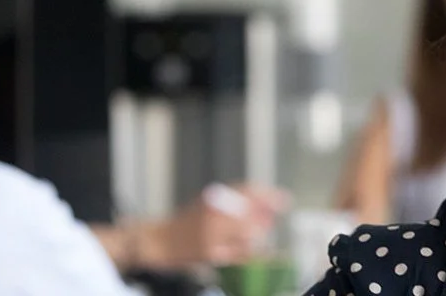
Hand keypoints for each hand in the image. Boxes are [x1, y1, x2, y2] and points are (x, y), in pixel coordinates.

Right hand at [140, 184, 288, 268]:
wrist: (160, 241)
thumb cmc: (188, 222)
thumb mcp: (209, 203)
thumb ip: (235, 202)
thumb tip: (268, 205)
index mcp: (214, 198)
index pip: (249, 191)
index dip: (270, 195)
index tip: (285, 200)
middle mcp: (213, 215)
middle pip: (252, 216)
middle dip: (265, 220)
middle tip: (269, 222)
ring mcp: (211, 235)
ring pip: (249, 237)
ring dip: (257, 237)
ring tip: (254, 236)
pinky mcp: (209, 253)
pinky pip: (239, 254)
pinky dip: (248, 252)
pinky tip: (248, 249)